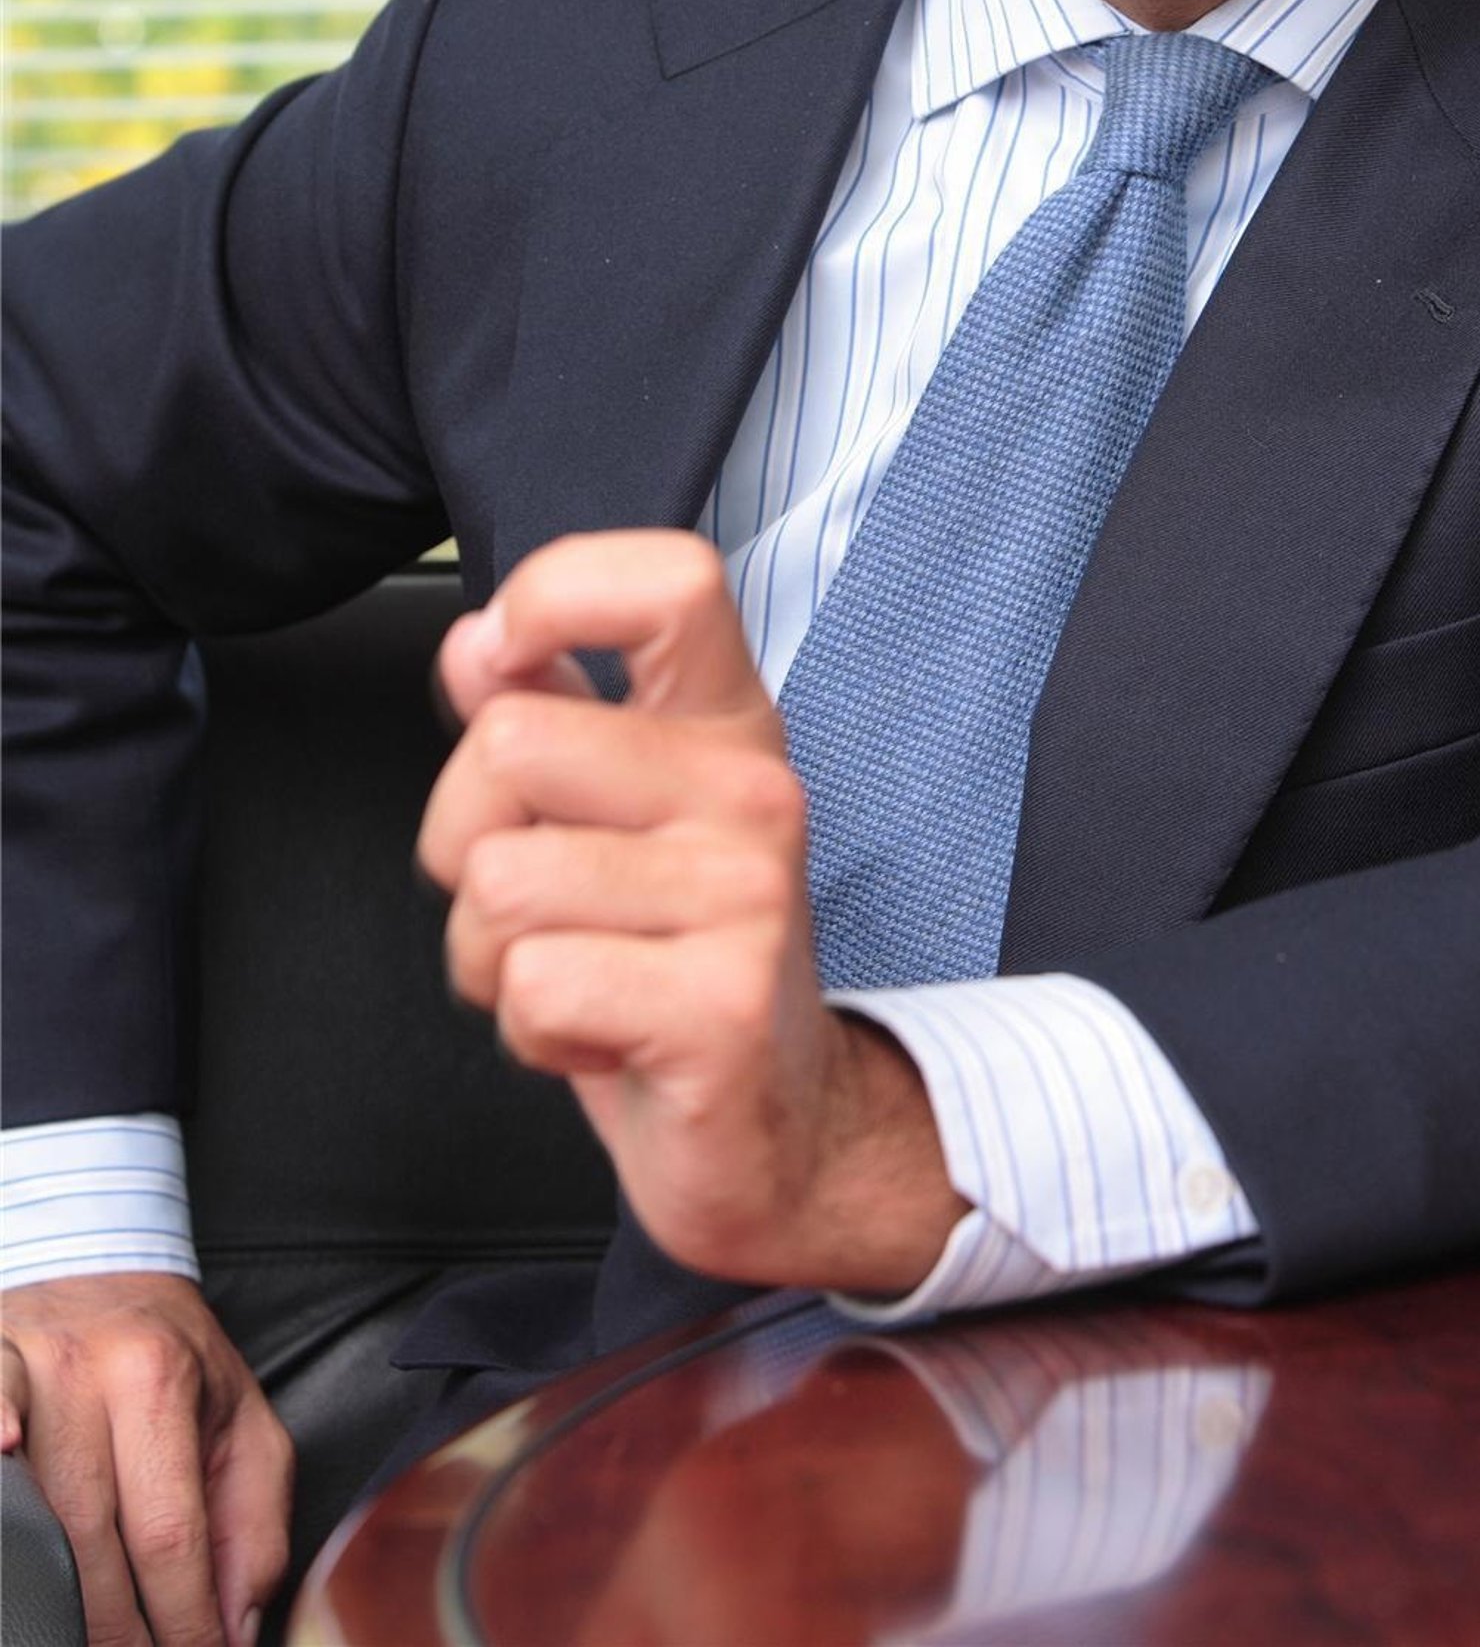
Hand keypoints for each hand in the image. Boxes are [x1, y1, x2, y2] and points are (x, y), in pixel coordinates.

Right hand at [0, 1270, 291, 1646]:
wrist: (105, 1271)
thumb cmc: (177, 1364)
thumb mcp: (245, 1426)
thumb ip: (253, 1528)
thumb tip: (233, 1630)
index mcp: (162, 1383)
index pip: (168, 1535)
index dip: (180, 1622)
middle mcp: (86, 1376)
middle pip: (89, 1543)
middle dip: (117, 1633)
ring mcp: (22, 1377)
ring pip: (30, 1522)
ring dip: (55, 1603)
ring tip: (83, 1640)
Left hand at [418, 531, 964, 1296]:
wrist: (781, 1131)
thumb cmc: (678, 966)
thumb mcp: (613, 823)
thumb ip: (544, 717)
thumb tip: (475, 644)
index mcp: (728, 727)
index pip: (670, 580)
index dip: (556, 594)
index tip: (509, 663)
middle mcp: (753, 791)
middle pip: (509, 744)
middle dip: (466, 845)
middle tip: (539, 904)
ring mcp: (747, 894)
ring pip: (501, 884)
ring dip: (493, 959)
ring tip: (577, 975)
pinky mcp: (723, 1003)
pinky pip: (535, 986)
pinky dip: (533, 1032)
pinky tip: (603, 1035)